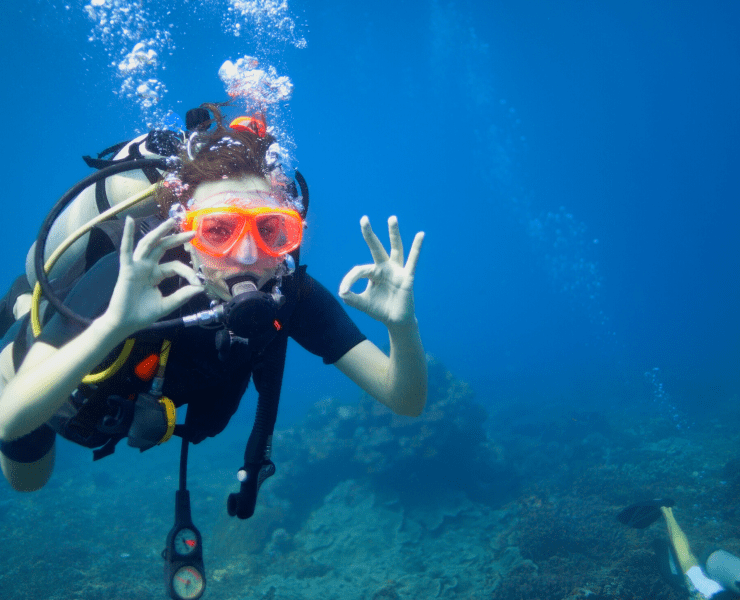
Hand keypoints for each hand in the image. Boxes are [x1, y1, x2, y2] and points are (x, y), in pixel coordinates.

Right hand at [105, 217, 203, 335]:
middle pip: (163, 248)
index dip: (188, 272)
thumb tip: (200, 287)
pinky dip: (127, 235)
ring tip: (171, 221)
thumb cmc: (142, 314)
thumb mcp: (167, 304)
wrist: (125, 324)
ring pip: (149, 244)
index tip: (198, 282)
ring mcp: (137, 266)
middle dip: (177, 239)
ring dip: (160, 232)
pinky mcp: (127, 269)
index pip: (175, 266)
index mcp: (156, 274)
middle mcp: (147, 267)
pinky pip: (126, 250)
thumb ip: (182, 295)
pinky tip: (129, 222)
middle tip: (192, 232)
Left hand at [339, 216, 423, 328]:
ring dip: (393, 234)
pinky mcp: (407, 277)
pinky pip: (412, 261)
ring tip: (392, 218)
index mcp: (373, 273)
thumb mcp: (363, 304)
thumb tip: (341, 291)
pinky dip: (417, 248)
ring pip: (396, 249)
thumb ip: (352, 298)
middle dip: (369, 234)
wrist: (395, 321)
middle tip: (363, 218)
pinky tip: (420, 235)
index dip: (350, 279)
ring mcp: (397, 271)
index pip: (359, 270)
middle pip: (376, 248)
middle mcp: (385, 268)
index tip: (344, 290)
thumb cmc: (380, 310)